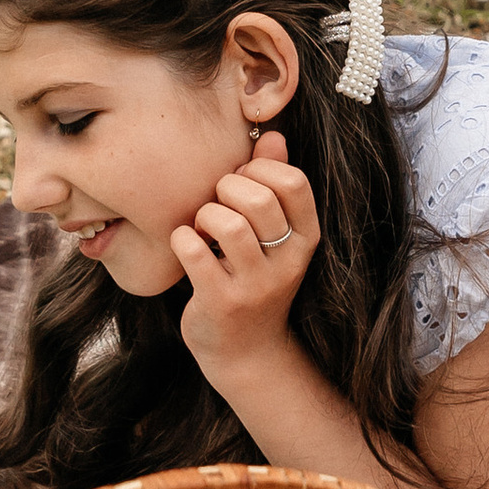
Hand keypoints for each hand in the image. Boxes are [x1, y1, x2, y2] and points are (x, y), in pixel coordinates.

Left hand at [173, 129, 317, 383]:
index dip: (261, 170)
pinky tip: (185, 246)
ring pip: (227, 224)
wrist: (246, 353)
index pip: (294, 182)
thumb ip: (273, 184)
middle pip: (257, 199)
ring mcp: (256, 286)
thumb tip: (272, 135)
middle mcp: (288, 263)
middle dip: (225, 190)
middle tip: (216, 206)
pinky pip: (193, 253)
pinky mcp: (221, 303)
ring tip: (202, 229)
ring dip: (203, 216)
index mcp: (306, 239)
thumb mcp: (274, 237)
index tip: (242, 184)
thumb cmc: (254, 281)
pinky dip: (182, 240)